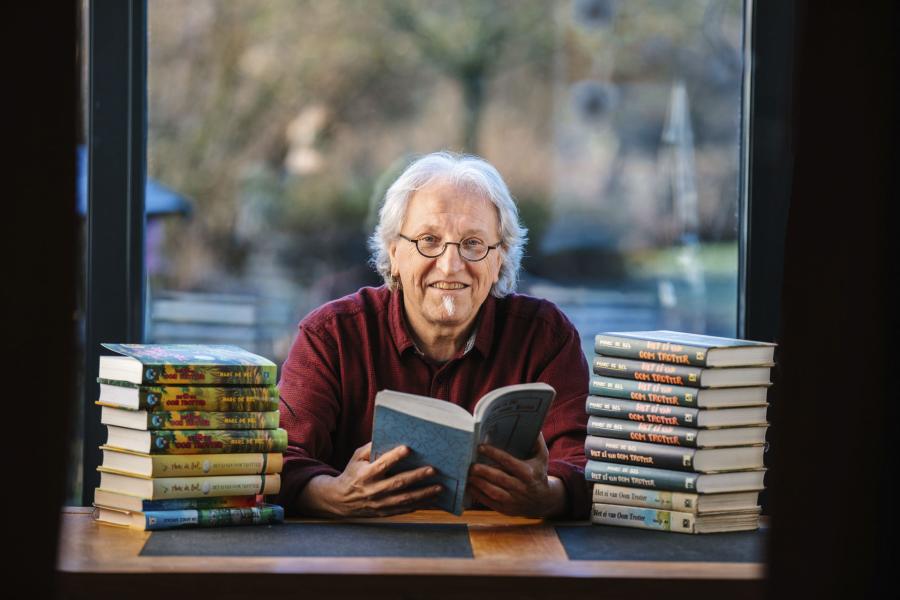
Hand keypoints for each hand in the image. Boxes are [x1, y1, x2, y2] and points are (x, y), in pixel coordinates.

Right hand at [298, 442, 441, 517]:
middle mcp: (373, 490)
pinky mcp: (384, 512)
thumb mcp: (356, 458)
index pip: (382, 465)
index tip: (408, 448)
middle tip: (433, 470)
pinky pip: (405, 510)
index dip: (394, 457)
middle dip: (416, 477)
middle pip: (398, 483)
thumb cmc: (352, 473)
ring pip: (405, 499)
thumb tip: (389, 437)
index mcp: (365, 474)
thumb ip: (371, 448)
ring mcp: (379, 503)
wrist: (340, 501)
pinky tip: (433, 500)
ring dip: (424, 494)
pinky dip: (420, 505)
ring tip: (440, 487)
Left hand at [467, 433, 566, 518]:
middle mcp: (521, 488)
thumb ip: (536, 442)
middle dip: (483, 471)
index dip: (494, 454)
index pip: (508, 462)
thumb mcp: (542, 457)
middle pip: (499, 478)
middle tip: (470, 464)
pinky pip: (490, 502)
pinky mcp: (506, 509)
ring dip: (479, 484)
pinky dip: (478, 495)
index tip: (480, 447)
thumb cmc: (538, 473)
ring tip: (468, 475)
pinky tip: (469, 486)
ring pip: (493, 492)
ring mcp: (513, 500)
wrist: (543, 501)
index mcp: (528, 473)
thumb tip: (532, 424)